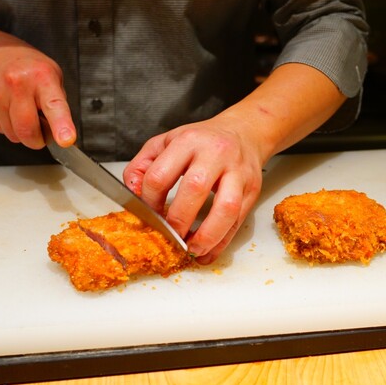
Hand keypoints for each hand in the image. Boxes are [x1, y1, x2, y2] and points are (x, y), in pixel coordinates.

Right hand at [0, 44, 75, 147]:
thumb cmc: (27, 67)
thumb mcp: (52, 75)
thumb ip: (58, 104)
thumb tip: (61, 135)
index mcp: (41, 78)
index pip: (54, 105)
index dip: (61, 125)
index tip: (66, 140)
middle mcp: (17, 85)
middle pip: (27, 131)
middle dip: (37, 140)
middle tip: (41, 132)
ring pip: (12, 135)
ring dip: (21, 132)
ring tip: (21, 110)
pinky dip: (7, 126)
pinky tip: (7, 108)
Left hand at [123, 116, 263, 263]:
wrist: (243, 132)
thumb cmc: (200, 141)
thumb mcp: (166, 142)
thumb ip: (143, 165)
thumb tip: (133, 193)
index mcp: (188, 141)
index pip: (160, 175)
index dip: (149, 202)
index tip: (148, 216)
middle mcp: (215, 154)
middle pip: (195, 189)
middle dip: (178, 221)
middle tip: (169, 237)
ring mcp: (237, 172)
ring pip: (226, 208)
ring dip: (207, 235)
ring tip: (192, 250)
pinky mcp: (252, 189)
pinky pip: (238, 221)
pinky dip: (222, 242)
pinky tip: (207, 252)